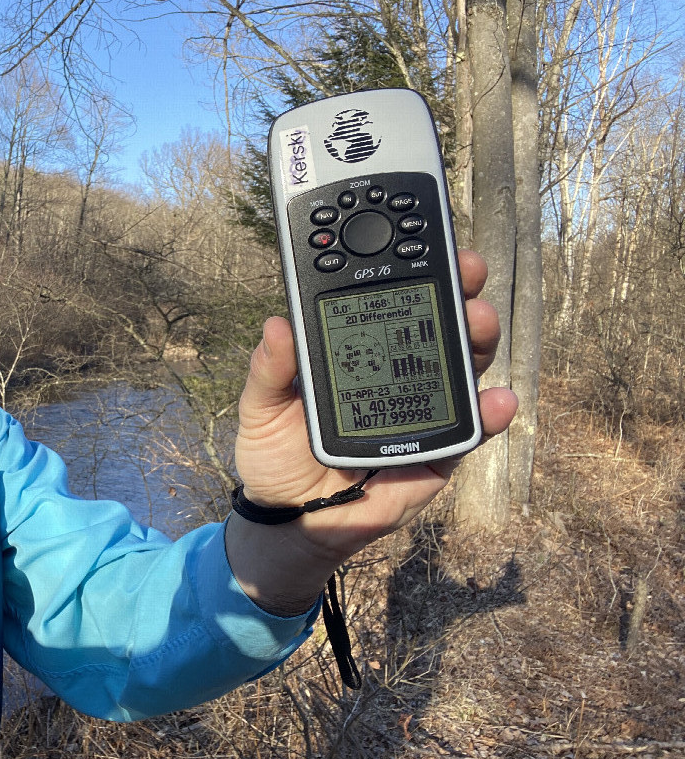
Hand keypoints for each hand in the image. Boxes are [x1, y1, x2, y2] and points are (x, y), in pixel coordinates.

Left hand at [225, 249, 517, 614]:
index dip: (409, 268)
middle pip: (438, 323)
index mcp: (356, 351)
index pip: (389, 300)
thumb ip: (269, 371)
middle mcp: (398, 372)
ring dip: (477, 340)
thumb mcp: (260, 408)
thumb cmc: (275, 454)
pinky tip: (497, 400)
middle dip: (457, 291)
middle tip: (464, 271)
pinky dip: (490, 415)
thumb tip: (276, 325)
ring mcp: (423, 410)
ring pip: (463, 367)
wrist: (290, 520)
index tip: (421, 239)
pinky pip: (470, 432)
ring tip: (479, 320)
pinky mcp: (437, 454)